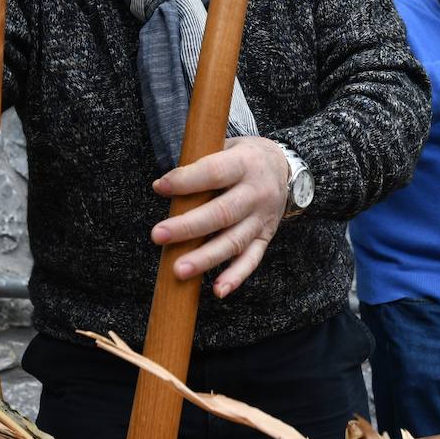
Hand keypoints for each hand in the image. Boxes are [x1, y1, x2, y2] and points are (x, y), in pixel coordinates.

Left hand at [149, 137, 290, 298]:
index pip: (214, 173)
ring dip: (205, 258)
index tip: (159, 187)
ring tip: (178, 269)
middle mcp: (256, 192)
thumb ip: (200, 163)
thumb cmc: (240, 158)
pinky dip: (235, 276)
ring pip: (233, 241)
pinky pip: (251, 260)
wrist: (282, 166)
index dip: (187, 181)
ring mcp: (262, 218)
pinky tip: (217, 290)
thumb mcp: (226, 148)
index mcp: (244, 164)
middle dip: (188, 227)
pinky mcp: (265, 237)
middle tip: (157, 235)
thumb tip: (163, 186)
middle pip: (222, 213)